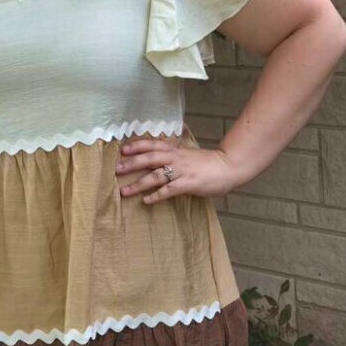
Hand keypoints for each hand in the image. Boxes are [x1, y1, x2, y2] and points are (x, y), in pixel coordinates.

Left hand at [114, 135, 247, 202]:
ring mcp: (181, 171)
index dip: (138, 146)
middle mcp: (176, 158)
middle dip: (131, 164)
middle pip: (149, 158)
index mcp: (176, 150)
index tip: (123, 149)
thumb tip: (160, 162)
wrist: (229, 166)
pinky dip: (156, 195)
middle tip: (117, 169)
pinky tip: (146, 201)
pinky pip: (169, 190)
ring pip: (155, 176)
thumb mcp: (189, 155)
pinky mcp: (188, 184)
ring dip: (138, 184)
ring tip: (124, 191)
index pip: (153, 144)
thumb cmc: (209, 163)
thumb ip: (175, 157)